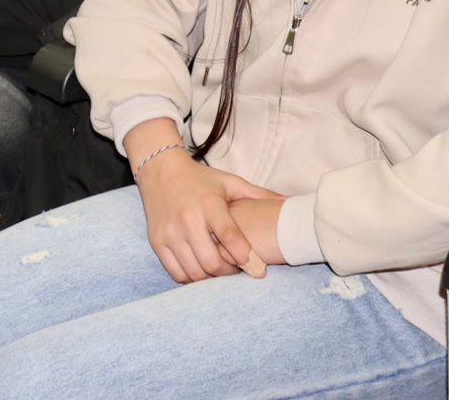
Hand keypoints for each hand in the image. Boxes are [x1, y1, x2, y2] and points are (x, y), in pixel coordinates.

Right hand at [128, 118, 280, 282]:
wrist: (161, 170)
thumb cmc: (201, 179)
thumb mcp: (230, 182)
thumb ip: (259, 195)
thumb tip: (291, 203)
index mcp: (209, 204)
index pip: (231, 237)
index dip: (247, 258)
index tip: (259, 270)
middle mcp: (188, 219)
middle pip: (213, 262)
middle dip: (230, 273)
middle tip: (239, 269)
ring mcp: (170, 232)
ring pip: (195, 272)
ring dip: (211, 278)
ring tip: (221, 270)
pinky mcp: (157, 241)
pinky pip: (176, 272)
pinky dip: (191, 278)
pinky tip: (201, 269)